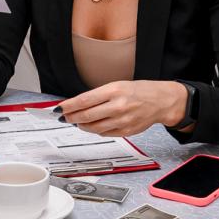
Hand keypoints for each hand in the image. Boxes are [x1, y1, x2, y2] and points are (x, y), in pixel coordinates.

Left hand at [60, 81, 184, 137]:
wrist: (160, 101)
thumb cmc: (138, 91)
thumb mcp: (117, 86)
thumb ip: (97, 96)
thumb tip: (76, 105)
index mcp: (114, 91)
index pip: (84, 100)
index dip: (68, 106)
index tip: (59, 108)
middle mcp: (118, 106)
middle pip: (86, 116)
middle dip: (71, 118)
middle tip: (64, 117)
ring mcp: (123, 120)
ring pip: (93, 128)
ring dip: (81, 125)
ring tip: (77, 122)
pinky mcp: (126, 131)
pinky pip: (104, 133)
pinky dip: (95, 130)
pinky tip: (92, 125)